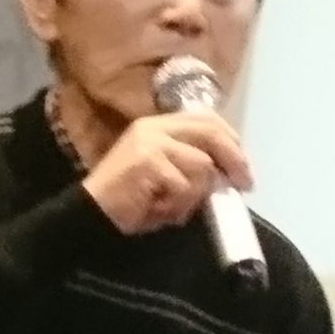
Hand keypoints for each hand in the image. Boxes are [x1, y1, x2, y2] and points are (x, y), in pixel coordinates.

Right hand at [82, 112, 252, 234]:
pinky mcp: (149, 162)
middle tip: (245, 183)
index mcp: (157, 125)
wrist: (89, 214)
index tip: (242, 164)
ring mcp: (151, 142)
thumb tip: (229, 172)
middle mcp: (155, 127)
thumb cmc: (129, 200)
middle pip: (211, 133)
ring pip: (202, 166)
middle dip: (234, 159)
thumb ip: (190, 164)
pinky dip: (177, 206)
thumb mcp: (164, 175)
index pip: (205, 119)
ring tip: (171, 207)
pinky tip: (156, 210)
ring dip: (194, 195)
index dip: (230, 139)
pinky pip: (185, 187)